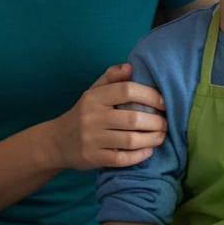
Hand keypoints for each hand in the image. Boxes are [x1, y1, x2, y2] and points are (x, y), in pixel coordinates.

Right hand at [49, 63, 168, 169]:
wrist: (57, 142)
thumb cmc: (83, 113)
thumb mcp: (93, 91)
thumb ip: (111, 76)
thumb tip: (131, 66)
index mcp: (94, 97)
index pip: (127, 90)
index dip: (150, 95)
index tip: (163, 103)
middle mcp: (91, 117)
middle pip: (133, 118)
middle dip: (156, 121)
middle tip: (166, 123)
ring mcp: (91, 139)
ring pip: (130, 139)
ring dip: (152, 139)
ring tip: (161, 136)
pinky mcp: (92, 158)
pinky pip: (122, 158)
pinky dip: (139, 155)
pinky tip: (148, 151)